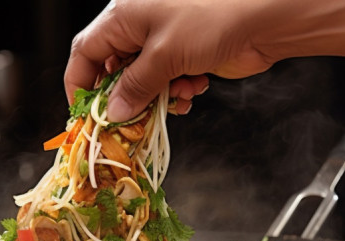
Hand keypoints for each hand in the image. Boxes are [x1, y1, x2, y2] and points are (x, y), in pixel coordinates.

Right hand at [64, 0, 278, 122]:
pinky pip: (169, 83)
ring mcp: (165, 41)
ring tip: (174, 98)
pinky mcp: (186, 56)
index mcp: (124, 16)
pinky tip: (193, 88)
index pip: (86, 52)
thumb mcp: (163, 55)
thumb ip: (134, 87)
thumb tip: (114, 112)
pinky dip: (177, 93)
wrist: (263, 18)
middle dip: (125, 98)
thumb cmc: (213, 16)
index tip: (85, 113)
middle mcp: (140, 27)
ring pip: (144, 82)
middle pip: (115, 71)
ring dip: (156, 98)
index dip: (80, 84)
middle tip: (129, 120)